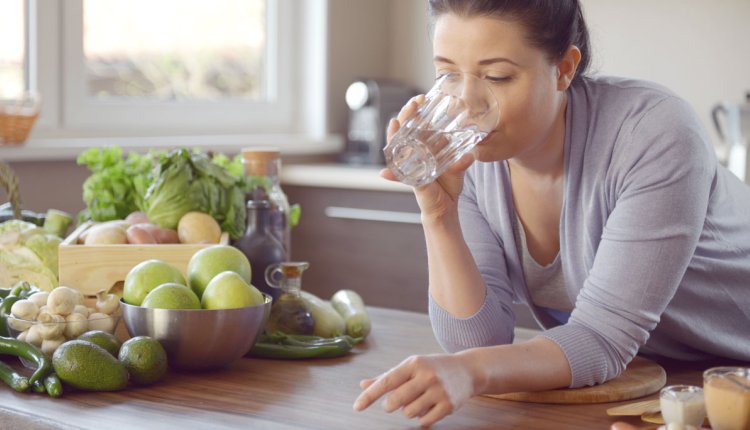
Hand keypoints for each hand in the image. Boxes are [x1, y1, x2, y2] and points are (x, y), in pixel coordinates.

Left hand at [353, 353, 476, 426]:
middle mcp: (427, 376)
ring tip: (419, 401)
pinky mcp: (448, 405)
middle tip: (392, 403)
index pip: (387, 381)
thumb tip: (363, 385)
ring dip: (409, 411)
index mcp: (414, 364)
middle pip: (396, 400)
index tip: (357, 407)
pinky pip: (424, 421)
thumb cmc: (433, 368)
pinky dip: (422, 418)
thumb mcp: (411, 367)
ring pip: (409, 413)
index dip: (370, 395)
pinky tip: (429, 407)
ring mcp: (439, 391)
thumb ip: (387, 376)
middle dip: (390, 405)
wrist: (467, 370)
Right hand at [380, 96, 475, 221]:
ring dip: (395, 134)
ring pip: (397, 146)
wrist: (447, 206)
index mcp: (424, 145)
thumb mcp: (458, 169)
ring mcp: (409, 165)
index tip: (422, 98)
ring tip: (396, 121)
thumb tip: (469, 157)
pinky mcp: (409, 181)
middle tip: (414, 103)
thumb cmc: (449, 184)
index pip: (416, 123)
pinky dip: (391, 174)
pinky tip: (384, 172)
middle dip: (406, 114)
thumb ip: (462, 162)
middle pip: (404, 129)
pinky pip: (398, 176)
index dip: (416, 110)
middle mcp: (414, 153)